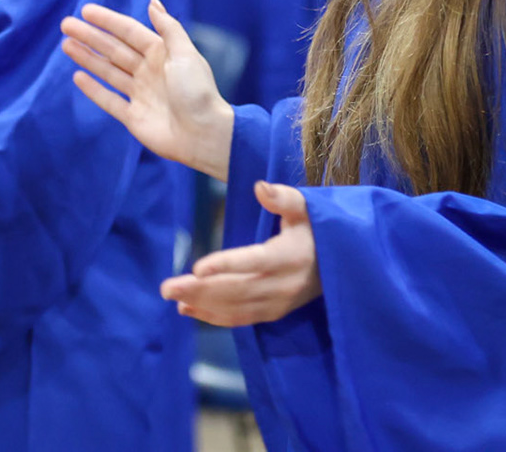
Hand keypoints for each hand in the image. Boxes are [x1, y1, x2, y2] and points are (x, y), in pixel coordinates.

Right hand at [59, 0, 233, 180]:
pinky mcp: (133, 116)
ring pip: (108, 71)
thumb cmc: (197, 92)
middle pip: (114, 49)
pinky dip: (93, 89)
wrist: (203, 134)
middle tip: (66, 24)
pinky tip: (78, 76)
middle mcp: (149, 71)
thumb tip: (153, 1)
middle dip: (90, 37)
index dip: (108, 21)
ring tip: (66, 45)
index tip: (86, 10)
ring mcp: (140, 94)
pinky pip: (109, 100)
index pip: (129, 32)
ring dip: (87, 58)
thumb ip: (168, 28)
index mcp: (162, 54)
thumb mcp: (185, 54)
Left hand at [161, 181, 320, 325]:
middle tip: (166, 287)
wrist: (338, 266)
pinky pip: (240, 319)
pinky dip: (213, 317)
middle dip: (200, 290)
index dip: (226, 265)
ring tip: (172, 297)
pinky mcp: (272, 313)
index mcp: (290, 256)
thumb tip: (259, 186)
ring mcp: (277, 303)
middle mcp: (283, 284)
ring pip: (235, 307)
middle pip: (237, 289)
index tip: (197, 267)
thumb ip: (284, 197)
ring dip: (201, 304)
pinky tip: (188, 310)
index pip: (255, 262)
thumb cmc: (317, 229)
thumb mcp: (307, 208)